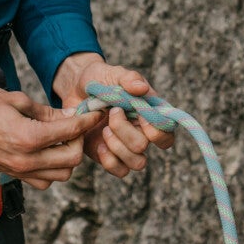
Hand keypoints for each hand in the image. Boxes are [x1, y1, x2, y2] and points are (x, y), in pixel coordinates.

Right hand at [0, 86, 104, 189]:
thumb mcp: (14, 99)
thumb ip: (45, 111)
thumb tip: (69, 115)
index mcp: (28, 136)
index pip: (70, 131)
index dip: (87, 120)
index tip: (96, 113)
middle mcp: (26, 160)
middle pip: (72, 159)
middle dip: (79, 141)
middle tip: (76, 125)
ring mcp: (19, 171)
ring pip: (61, 175)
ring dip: (67, 158)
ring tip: (62, 139)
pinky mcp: (12, 175)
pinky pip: (43, 181)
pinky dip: (52, 170)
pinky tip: (47, 152)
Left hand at [51, 52, 174, 178]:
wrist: (77, 89)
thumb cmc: (101, 79)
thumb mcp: (115, 73)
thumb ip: (129, 78)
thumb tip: (142, 88)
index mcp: (151, 115)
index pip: (166, 134)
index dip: (155, 129)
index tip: (137, 114)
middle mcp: (143, 134)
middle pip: (144, 147)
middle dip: (124, 130)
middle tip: (113, 113)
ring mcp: (127, 147)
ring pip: (136, 163)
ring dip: (117, 146)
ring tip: (104, 129)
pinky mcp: (110, 156)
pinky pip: (119, 170)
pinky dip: (109, 160)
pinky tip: (99, 144)